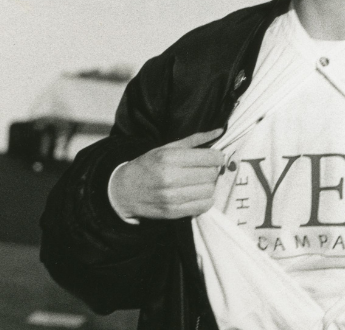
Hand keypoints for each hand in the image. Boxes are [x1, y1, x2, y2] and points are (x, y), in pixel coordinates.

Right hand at [109, 129, 224, 219]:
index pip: (211, 157)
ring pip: (209, 190)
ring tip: (199, 182)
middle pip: (211, 174)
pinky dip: (205, 200)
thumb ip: (195, 139)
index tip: (215, 158)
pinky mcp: (172, 212)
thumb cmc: (148, 166)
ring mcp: (171, 197)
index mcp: (169, 158)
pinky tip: (196, 194)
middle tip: (205, 170)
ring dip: (209, 186)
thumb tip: (220, 131)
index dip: (218, 157)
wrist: (123, 191)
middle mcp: (170, 177)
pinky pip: (203, 206)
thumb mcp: (167, 147)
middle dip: (213, 171)